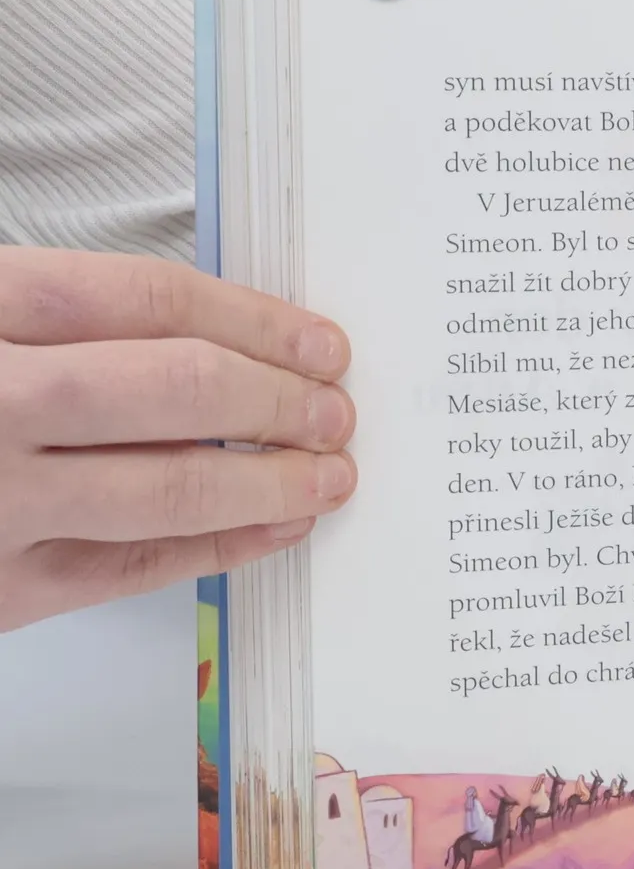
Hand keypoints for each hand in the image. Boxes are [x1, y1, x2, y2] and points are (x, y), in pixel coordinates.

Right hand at [0, 248, 357, 631]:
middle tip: (338, 408)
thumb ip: (59, 315)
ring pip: (165, 490)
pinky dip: (218, 549)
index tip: (320, 341)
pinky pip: (130, 568)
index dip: (255, 320)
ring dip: (271, 482)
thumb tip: (218, 330)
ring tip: (331, 474)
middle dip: (279, 400)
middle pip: (175, 389)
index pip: (147, 301)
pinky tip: (275, 529)